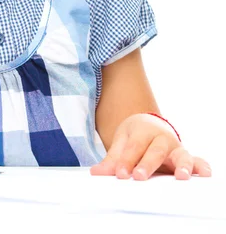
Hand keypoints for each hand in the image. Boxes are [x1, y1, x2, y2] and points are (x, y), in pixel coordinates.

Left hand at [90, 113, 211, 179]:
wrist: (149, 123)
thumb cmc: (135, 136)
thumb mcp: (121, 142)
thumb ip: (112, 159)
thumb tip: (96, 173)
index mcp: (143, 131)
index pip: (134, 147)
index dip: (126, 161)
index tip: (120, 174)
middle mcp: (161, 138)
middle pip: (155, 151)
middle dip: (147, 164)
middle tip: (139, 177)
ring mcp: (176, 147)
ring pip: (180, 155)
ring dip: (182, 166)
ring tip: (181, 177)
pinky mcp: (186, 157)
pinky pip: (197, 160)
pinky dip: (202, 166)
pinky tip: (204, 174)